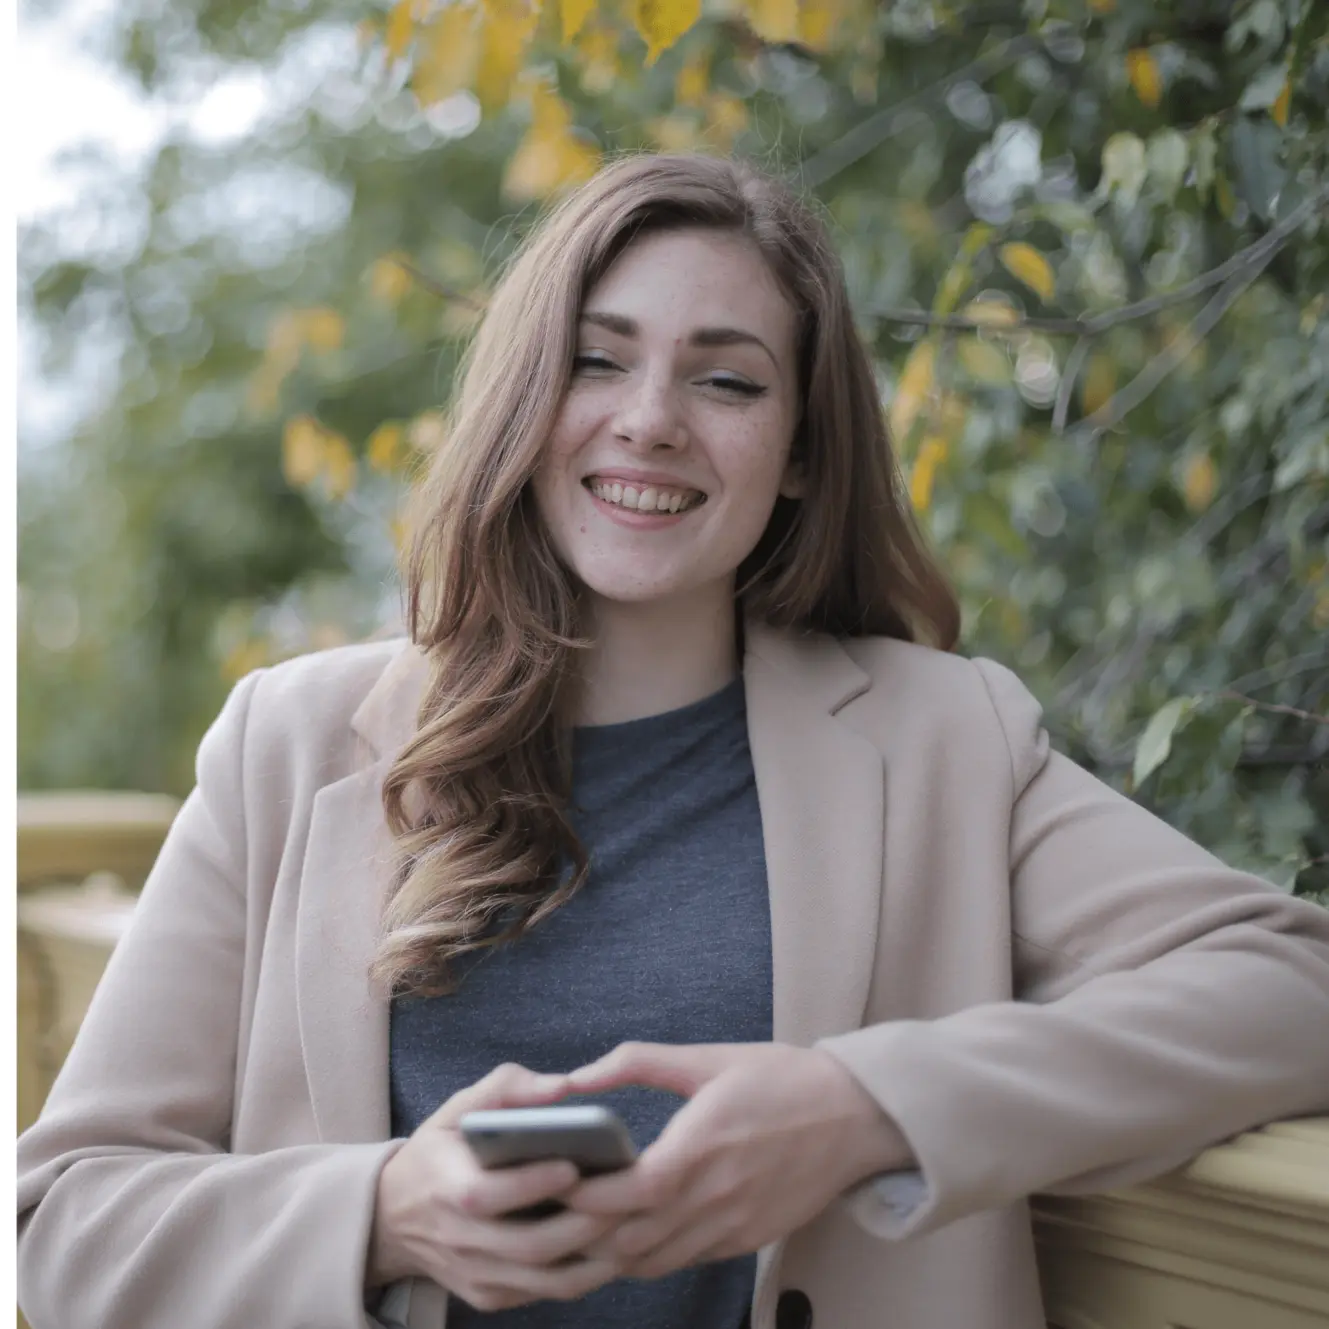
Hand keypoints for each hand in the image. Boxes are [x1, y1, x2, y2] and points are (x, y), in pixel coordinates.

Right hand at [367, 1063, 624, 1311]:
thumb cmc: (440, 1150)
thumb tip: (563, 1086)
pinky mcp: (493, 1297)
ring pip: (547, 1280)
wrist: (394, 1216)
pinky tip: (616, 1246)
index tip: (575, 1164)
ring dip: (597, 1256)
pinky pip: (547, 1292)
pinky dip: (586, 1274)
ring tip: (634, 1224)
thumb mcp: (457, 1108)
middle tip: (628, 1196)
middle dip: (584, 1223)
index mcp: (449, 1190)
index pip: (491, 1196)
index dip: (534, 1184)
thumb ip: (507, 1088)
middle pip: (531, 1245)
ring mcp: (479, 1277)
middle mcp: (462, 1242)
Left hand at [561, 1042, 911, 1279]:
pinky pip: (683, 1261)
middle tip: (549, 1210)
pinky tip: (627, 1235)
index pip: (628, 1192)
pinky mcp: (744, 1240)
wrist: (855, 1116)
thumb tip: (577, 1076)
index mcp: (702, 1146)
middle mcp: (715, 1196)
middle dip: (583, 1231)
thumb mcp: (709, 1058)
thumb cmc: (781, 1079)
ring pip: (653, 1262)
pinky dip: (648, 1256)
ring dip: (610, 1252)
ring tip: (577, 1229)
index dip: (583, 1195)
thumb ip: (638, 1062)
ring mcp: (731, 1225)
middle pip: (631, 1238)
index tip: (552, 1177)